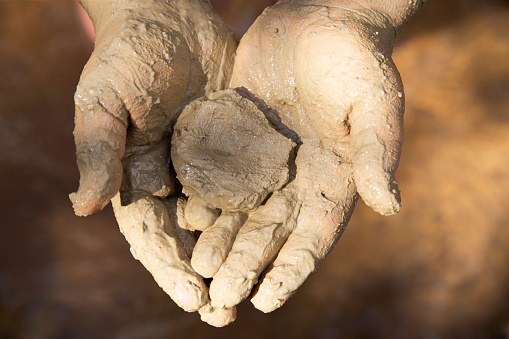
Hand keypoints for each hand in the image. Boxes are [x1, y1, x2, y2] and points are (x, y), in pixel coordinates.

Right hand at [69, 0, 236, 324]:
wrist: (167, 17)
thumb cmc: (125, 56)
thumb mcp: (105, 101)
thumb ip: (97, 151)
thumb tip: (83, 208)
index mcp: (134, 177)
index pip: (151, 235)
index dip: (169, 269)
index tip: (193, 300)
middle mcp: (170, 178)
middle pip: (187, 238)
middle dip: (204, 276)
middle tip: (225, 313)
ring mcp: (203, 164)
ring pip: (220, 219)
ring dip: (234, 254)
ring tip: (254, 289)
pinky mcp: (232, 144)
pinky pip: (245, 182)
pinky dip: (256, 211)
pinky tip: (276, 237)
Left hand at [202, 0, 408, 311]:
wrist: (320, 17)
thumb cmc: (357, 60)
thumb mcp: (374, 104)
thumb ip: (379, 154)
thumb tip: (390, 206)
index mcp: (332, 182)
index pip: (311, 238)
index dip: (290, 271)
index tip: (265, 301)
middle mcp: (296, 180)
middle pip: (269, 233)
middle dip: (246, 265)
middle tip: (220, 297)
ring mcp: (264, 161)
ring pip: (240, 210)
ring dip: (220, 240)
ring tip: (199, 267)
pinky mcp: (237, 137)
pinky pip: (218, 173)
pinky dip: (204, 196)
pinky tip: (185, 215)